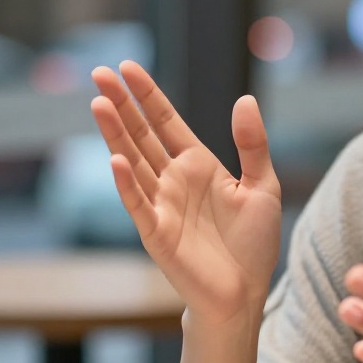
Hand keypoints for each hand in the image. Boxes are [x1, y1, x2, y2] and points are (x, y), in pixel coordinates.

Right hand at [91, 61, 282, 327]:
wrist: (245, 295)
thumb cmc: (253, 244)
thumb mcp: (264, 186)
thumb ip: (252, 144)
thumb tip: (244, 99)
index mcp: (197, 164)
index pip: (165, 121)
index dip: (147, 95)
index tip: (127, 67)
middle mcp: (173, 180)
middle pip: (141, 135)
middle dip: (121, 105)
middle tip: (99, 73)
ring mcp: (161, 205)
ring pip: (132, 162)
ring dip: (115, 135)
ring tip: (99, 104)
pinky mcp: (157, 233)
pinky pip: (138, 204)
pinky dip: (126, 184)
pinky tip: (116, 160)